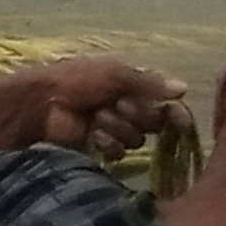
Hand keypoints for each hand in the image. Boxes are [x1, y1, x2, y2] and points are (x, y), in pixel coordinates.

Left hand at [13, 55, 187, 157]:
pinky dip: (107, 143)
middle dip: (137, 115)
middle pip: (153, 122)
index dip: (175, 113)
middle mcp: (127, 105)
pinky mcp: (101, 146)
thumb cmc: (76, 80)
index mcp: (131, 84)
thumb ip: (148, 82)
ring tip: (97, 118)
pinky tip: (93, 134)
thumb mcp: (113, 73)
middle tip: (119, 106)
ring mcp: (114, 127)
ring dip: (118, 127)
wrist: (41, 103)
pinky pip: (119, 152)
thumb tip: (184, 88)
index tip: (181, 121)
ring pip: (136, 138)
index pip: (165, 101)